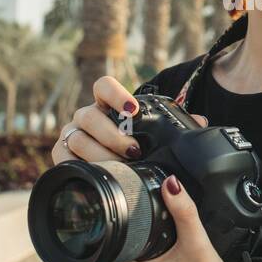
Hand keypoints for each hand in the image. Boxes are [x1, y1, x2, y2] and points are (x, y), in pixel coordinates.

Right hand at [51, 74, 207, 168]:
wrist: (114, 171)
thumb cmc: (138, 148)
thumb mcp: (157, 135)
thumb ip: (176, 124)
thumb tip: (200, 121)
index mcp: (107, 105)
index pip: (103, 86)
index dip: (115, 95)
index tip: (133, 111)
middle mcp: (86, 116)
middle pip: (90, 116)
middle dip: (112, 134)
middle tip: (133, 151)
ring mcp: (71, 134)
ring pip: (77, 138)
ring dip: (99, 154)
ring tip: (120, 167)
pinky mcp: (61, 155)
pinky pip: (62, 158)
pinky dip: (79, 167)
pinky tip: (97, 175)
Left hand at [52, 76, 232, 261]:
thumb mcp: (197, 242)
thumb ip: (183, 210)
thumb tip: (171, 184)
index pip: (92, 254)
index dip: (93, 235)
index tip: (101, 219)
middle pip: (98, 259)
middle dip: (108, 240)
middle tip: (124, 224)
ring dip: (116, 255)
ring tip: (132, 239)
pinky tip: (140, 258)